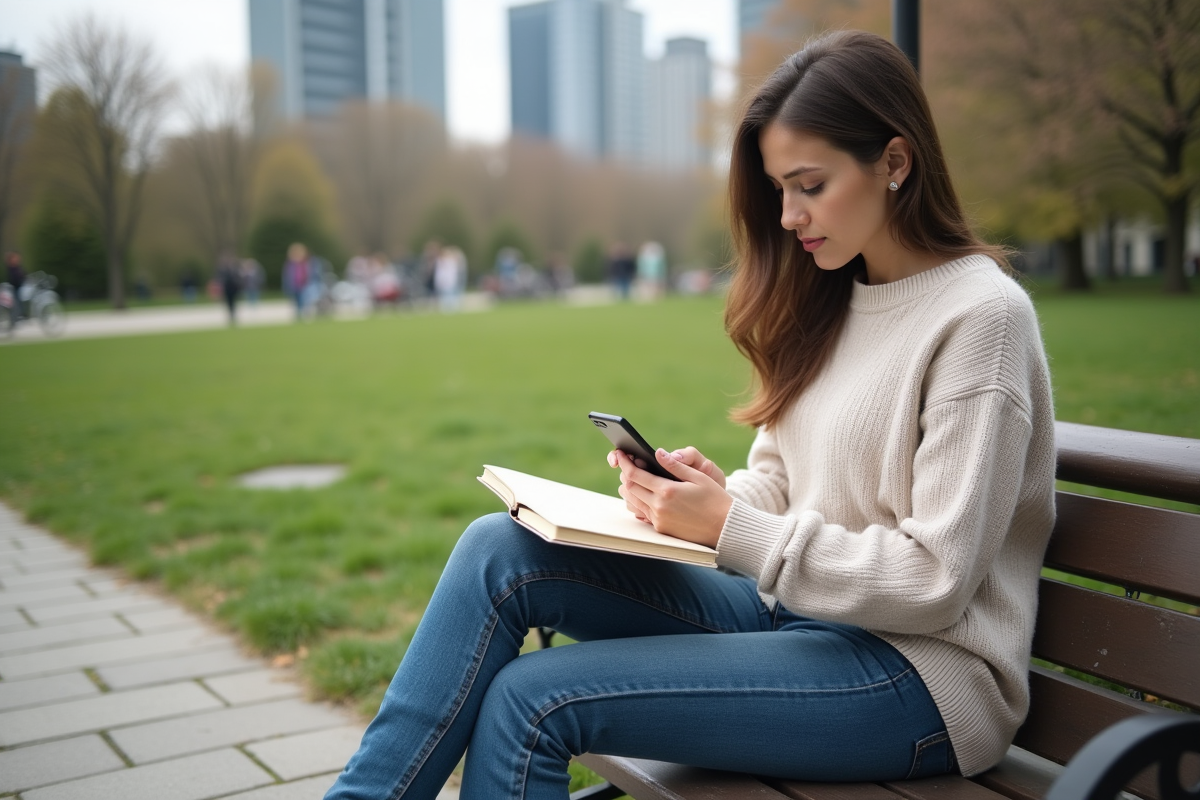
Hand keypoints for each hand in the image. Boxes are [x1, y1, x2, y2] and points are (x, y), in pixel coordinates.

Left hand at [607, 447, 731, 547]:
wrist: (724, 528)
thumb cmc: (715, 500)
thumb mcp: (698, 477)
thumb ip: (675, 465)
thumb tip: (657, 453)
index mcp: (667, 491)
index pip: (635, 475)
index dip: (624, 463)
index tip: (619, 454)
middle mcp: (659, 507)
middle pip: (629, 488)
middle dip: (625, 474)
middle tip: (626, 463)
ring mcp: (658, 519)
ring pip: (633, 502)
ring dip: (628, 489)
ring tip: (632, 477)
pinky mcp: (661, 528)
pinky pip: (642, 513)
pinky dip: (638, 501)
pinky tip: (642, 494)